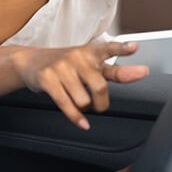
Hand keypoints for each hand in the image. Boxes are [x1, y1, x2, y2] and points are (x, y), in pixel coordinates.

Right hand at [10, 41, 148, 128]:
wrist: (31, 62)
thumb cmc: (66, 65)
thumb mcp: (90, 64)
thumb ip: (116, 70)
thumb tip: (141, 72)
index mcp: (91, 52)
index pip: (109, 48)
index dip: (122, 49)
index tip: (134, 48)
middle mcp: (77, 57)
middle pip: (99, 86)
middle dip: (101, 103)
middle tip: (99, 105)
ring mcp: (61, 67)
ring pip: (83, 100)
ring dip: (84, 108)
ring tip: (78, 101)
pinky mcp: (48, 79)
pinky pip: (66, 104)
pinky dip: (76, 117)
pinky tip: (82, 123)